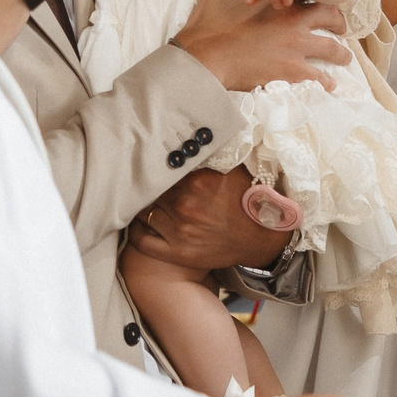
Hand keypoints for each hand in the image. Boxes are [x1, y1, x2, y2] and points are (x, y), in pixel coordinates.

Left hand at [128, 166, 287, 271]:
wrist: (260, 238)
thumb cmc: (247, 202)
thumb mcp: (232, 172)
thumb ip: (208, 159)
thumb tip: (188, 143)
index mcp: (197, 182)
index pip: (163, 173)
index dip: (160, 172)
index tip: (157, 170)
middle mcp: (185, 206)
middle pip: (153, 192)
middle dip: (154, 190)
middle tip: (152, 187)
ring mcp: (179, 231)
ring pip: (146, 213)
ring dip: (147, 208)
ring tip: (149, 204)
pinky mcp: (177, 253)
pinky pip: (143, 241)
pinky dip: (136, 232)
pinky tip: (140, 224)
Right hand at [174, 0, 351, 91]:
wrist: (208, 57)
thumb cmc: (212, 24)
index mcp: (281, 5)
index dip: (321, 2)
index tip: (324, 8)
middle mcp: (295, 25)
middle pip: (330, 19)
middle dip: (339, 24)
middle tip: (341, 30)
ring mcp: (296, 49)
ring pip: (331, 50)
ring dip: (341, 54)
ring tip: (345, 58)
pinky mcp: (292, 72)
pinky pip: (319, 76)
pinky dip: (326, 80)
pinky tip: (329, 84)